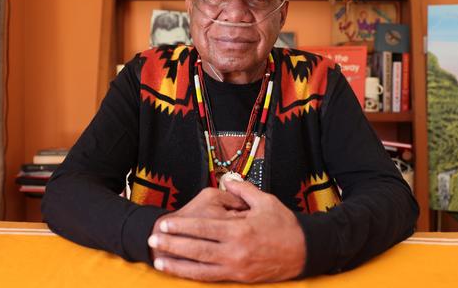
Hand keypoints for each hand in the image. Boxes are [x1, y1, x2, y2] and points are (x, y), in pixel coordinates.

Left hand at [148, 181, 305, 282]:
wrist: (305, 251)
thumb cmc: (285, 225)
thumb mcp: (266, 201)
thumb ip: (243, 190)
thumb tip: (227, 179)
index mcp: (240, 230)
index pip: (204, 228)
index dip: (182, 227)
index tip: (165, 224)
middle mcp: (235, 251)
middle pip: (197, 248)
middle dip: (173, 245)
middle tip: (152, 240)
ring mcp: (236, 267)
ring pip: (200, 267)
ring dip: (177, 264)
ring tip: (158, 261)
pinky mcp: (239, 278)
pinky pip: (211, 278)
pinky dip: (193, 276)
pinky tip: (180, 273)